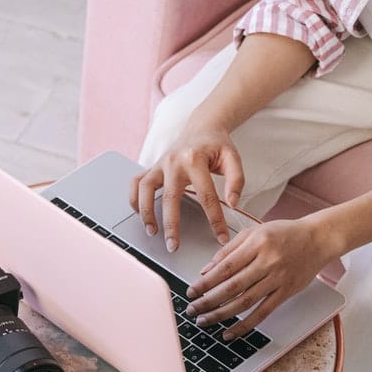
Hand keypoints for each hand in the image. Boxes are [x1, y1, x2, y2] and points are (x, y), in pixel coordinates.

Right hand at [129, 123, 243, 249]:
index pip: (206, 196)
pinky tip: (140, 214)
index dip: (215, 220)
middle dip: (171, 226)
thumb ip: (236, 180)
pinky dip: (134, 199)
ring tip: (152, 232)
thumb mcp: (232, 158)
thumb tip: (232, 204)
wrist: (202, 126)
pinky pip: (136, 183)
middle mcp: (173, 161)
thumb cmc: (216, 145)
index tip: (220, 237)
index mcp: (195, 159)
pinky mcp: (151, 166)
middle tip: (174, 246)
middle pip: (170, 198)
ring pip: (145, 190)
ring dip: (146, 213)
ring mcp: (159, 164)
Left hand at [185, 218, 339, 339]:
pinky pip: (263, 312)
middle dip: (208, 301)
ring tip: (205, 321)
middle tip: (192, 310)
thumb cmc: (285, 233)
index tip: (191, 292)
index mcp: (257, 243)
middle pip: (232, 286)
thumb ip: (228, 250)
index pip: (225, 267)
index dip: (206, 282)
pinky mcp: (286, 292)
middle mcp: (267, 261)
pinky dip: (245, 325)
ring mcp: (278, 278)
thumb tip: (205, 271)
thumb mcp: (255, 232)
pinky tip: (230, 332)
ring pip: (245, 301)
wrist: (318, 239)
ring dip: (222, 314)